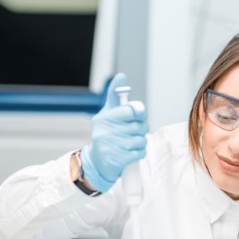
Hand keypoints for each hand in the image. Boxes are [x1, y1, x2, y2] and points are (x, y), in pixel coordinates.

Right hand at [80, 73, 147, 192]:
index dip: (139, 113)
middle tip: (133, 132)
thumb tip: (121, 76)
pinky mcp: (117, 160)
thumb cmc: (106, 134)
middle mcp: (105, 131)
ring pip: (141, 139)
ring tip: (130, 143)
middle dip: (140, 129)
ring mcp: (111, 146)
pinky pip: (140, 152)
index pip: (131, 111)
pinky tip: (130, 152)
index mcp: (105, 118)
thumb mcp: (107, 114)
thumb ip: (115, 96)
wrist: (96, 162)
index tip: (138, 116)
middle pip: (139, 126)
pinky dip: (139, 152)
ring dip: (140, 142)